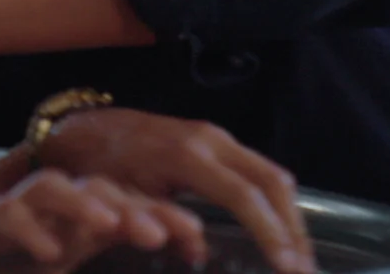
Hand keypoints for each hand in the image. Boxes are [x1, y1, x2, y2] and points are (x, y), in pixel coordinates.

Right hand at [0, 170, 206, 273]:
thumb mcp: (57, 256)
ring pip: (54, 193)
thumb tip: (163, 241)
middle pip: (99, 191)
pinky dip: (30, 232)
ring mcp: (12, 211)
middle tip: (172, 233)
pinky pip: (6, 220)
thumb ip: (98, 245)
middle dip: (137, 209)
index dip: (165, 218)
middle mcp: (48, 207)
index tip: (199, 244)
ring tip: (113, 225)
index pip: (127, 206)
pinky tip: (49, 253)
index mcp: (73, 217)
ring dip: (85, 205)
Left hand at [40, 107, 311, 273]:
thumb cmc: (99, 168)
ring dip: (290, 216)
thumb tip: (199, 257)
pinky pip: (259, 168)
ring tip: (300, 259)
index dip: (270, 233)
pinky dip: (276, 201)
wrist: (84, 130)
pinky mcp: (217, 139)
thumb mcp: (123, 202)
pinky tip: (281, 232)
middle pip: (271, 182)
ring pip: (271, 173)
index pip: (243, 197)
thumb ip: (160, 227)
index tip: (289, 267)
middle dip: (294, 228)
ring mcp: (216, 135)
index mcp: (185, 156)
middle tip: (305, 270)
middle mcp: (209, 139)